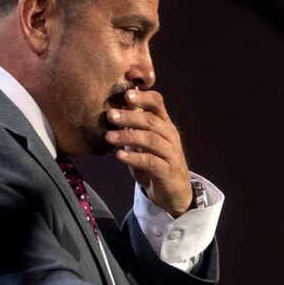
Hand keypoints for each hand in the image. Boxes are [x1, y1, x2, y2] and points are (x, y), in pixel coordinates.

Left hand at [105, 88, 191, 215]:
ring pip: (150, 140)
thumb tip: (116, 103)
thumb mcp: (143, 140)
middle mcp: (170, 135)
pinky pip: (150, 162)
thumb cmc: (155, 161)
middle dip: (129, 116)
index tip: (125, 94)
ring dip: (128, 136)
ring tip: (109, 136)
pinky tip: (120, 155)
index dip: (143, 97)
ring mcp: (171, 153)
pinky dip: (134, 158)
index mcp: (164, 123)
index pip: (157, 103)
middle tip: (110, 115)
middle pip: (151, 121)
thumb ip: (133, 124)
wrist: (174, 191)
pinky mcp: (167, 172)